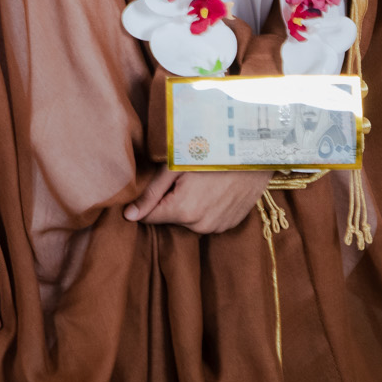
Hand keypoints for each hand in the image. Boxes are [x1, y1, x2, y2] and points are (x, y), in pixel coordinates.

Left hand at [123, 168, 268, 234]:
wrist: (253, 155)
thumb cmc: (210, 154)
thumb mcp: (174, 168)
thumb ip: (151, 194)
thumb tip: (129, 216)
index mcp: (183, 211)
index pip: (149, 218)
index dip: (145, 202)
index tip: (153, 186)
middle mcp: (200, 226)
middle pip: (170, 218)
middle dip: (169, 201)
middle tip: (181, 178)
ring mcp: (217, 227)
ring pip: (189, 221)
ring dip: (187, 206)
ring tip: (199, 183)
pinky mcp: (229, 225)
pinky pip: (207, 221)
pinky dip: (205, 209)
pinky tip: (212, 190)